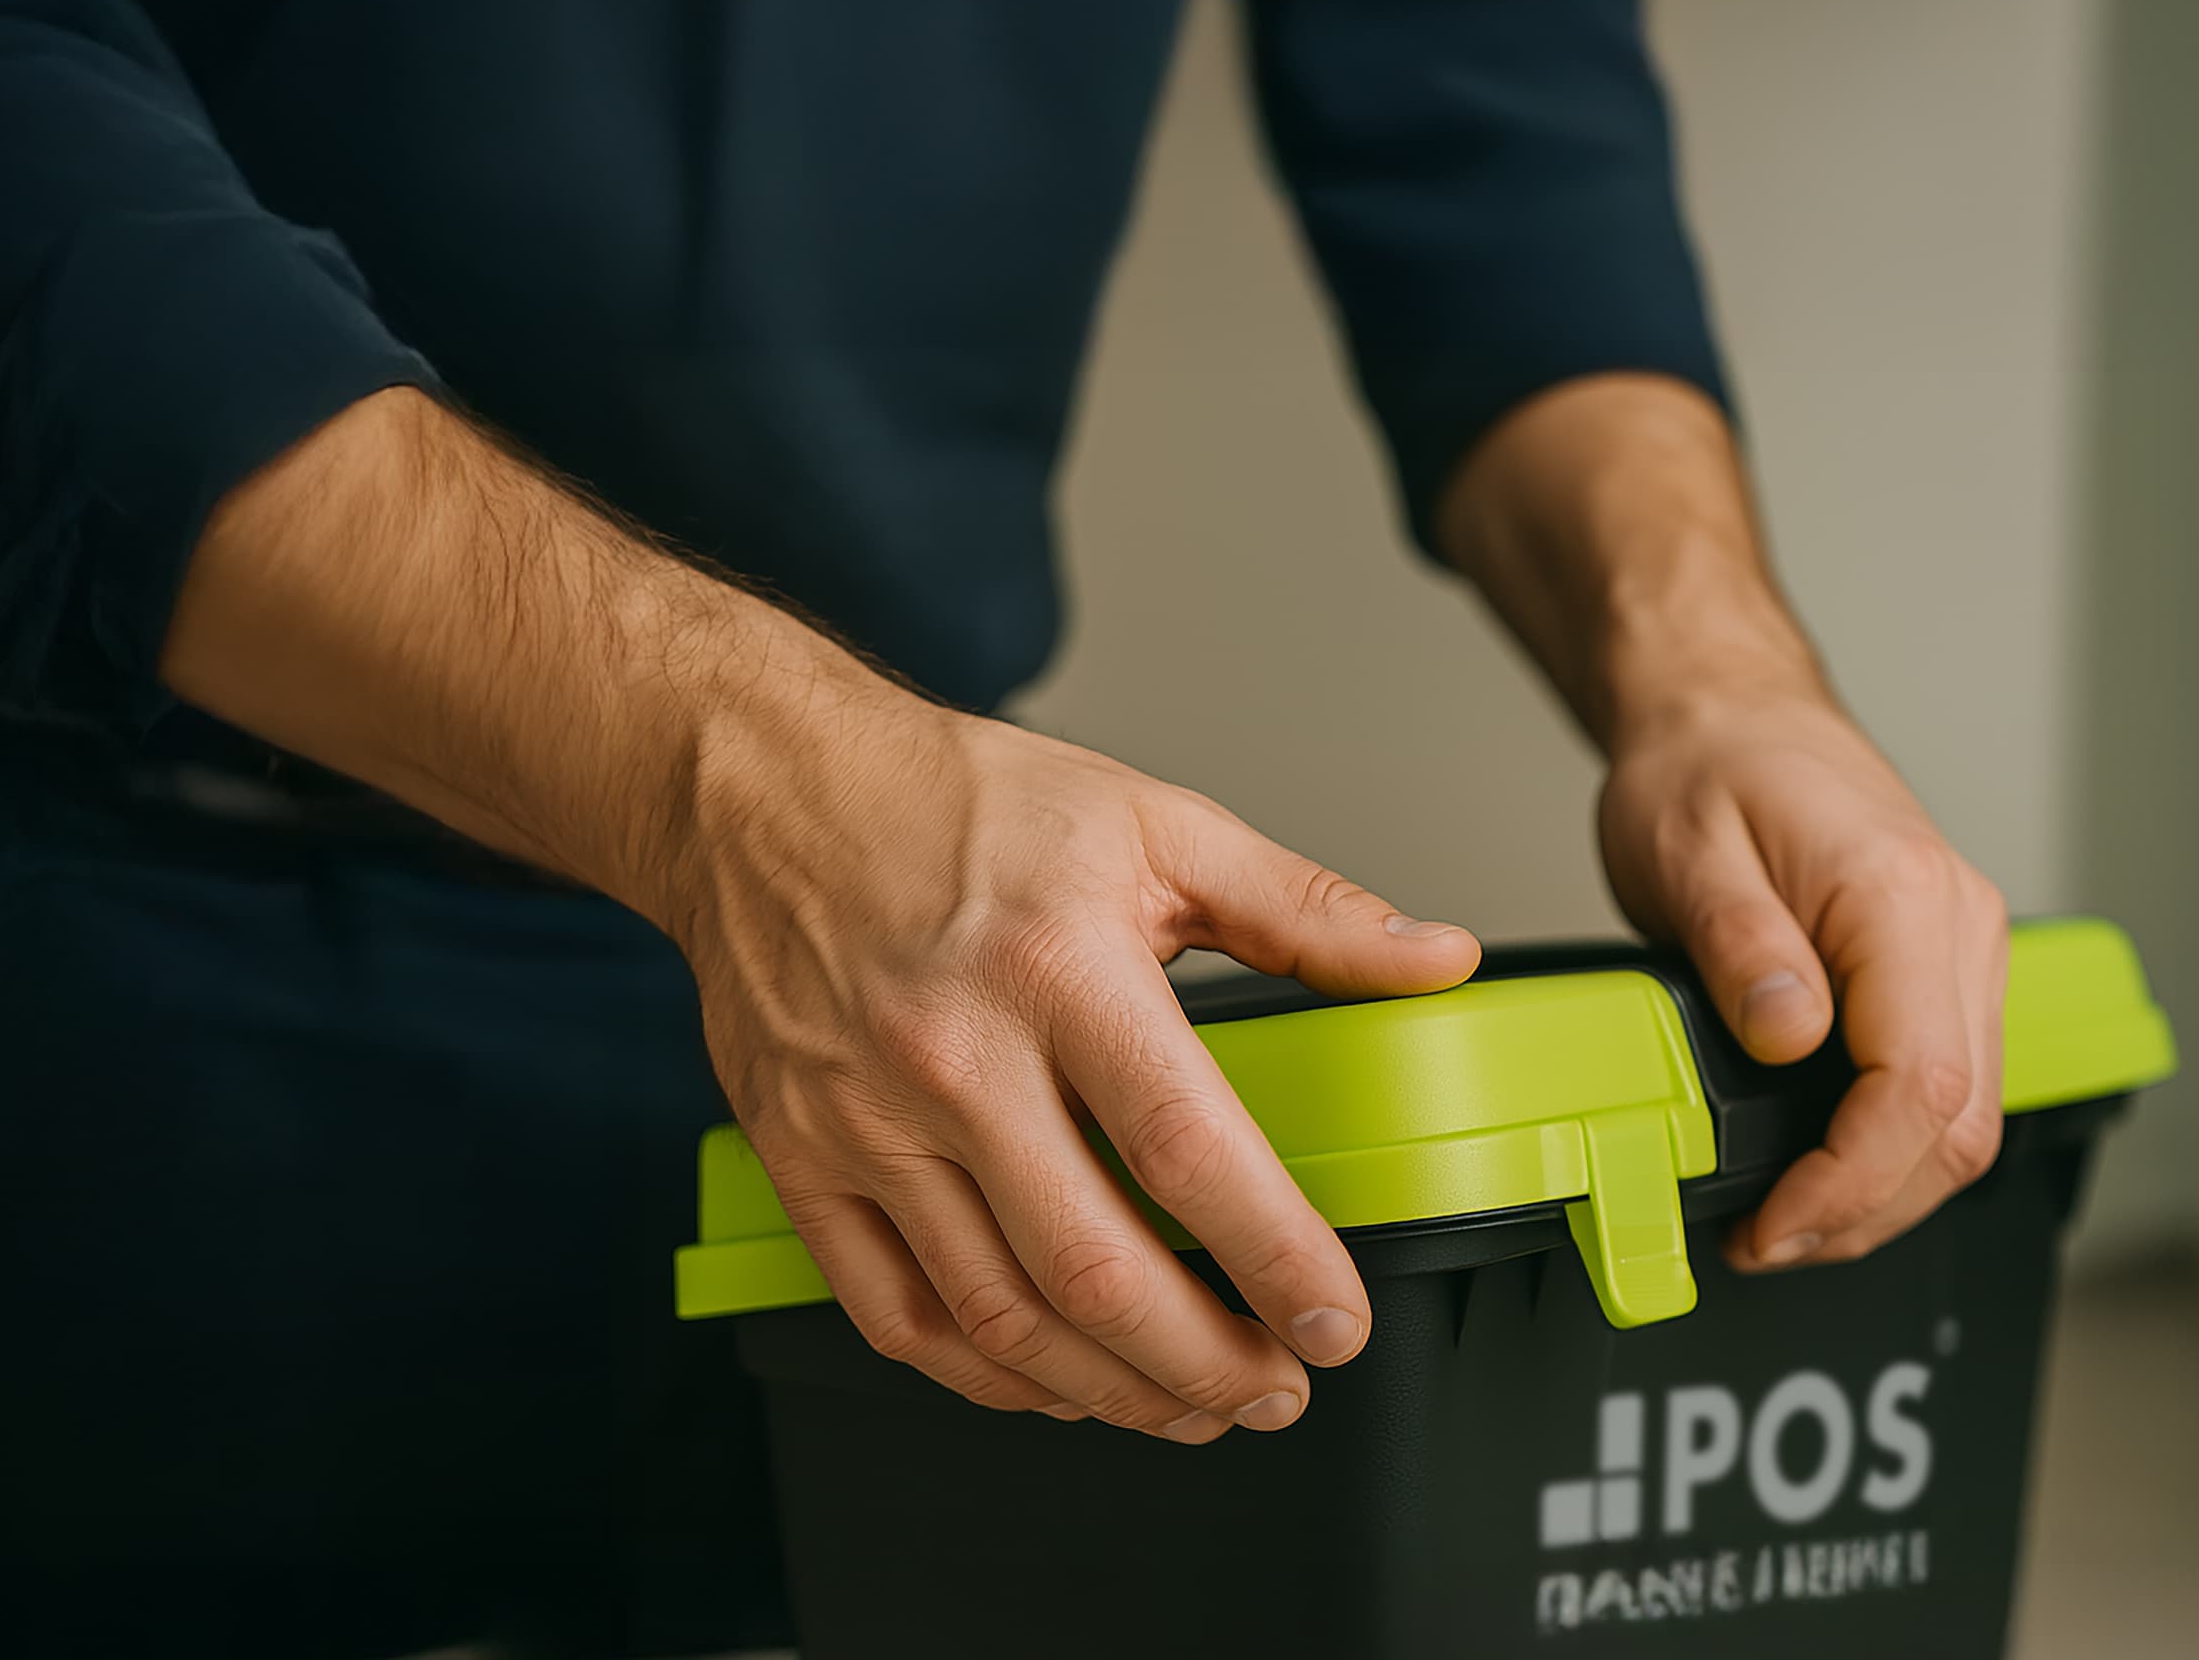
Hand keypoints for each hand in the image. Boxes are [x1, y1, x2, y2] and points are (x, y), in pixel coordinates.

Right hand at [655, 683, 1478, 1437]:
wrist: (761, 790)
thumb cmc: (961, 803)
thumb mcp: (1157, 822)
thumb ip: (1307, 907)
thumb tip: (1436, 958)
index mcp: (1056, 968)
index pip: (1186, 1148)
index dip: (1274, 1256)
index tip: (1336, 1321)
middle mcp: (953, 1057)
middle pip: (1091, 1267)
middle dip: (1205, 1361)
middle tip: (1280, 1390)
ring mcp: (866, 1124)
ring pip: (998, 1316)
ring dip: (1112, 1391)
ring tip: (1195, 1408)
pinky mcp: (804, 1165)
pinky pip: (899, 1316)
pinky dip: (990, 1377)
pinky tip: (1064, 1385)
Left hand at [1599, 676, 2010, 1272]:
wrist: (1733, 709)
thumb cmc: (1707, 769)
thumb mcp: (1687, 854)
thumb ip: (1742, 949)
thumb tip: (1789, 1041)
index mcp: (1902, 896)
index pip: (1920, 1082)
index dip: (1851, 1182)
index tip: (1775, 1225)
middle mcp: (1961, 923)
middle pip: (1962, 1121)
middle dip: (1868, 1209)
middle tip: (1766, 1241)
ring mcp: (1968, 947)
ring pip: (1971, 1116)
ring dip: (1886, 1190)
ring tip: (1787, 1220)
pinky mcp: (1952, 966)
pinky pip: (1954, 1082)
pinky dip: (1898, 1147)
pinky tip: (1829, 1167)